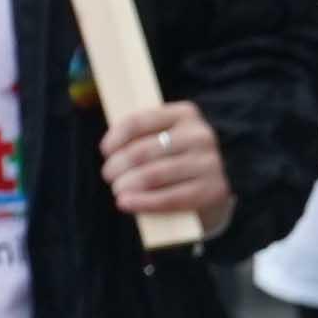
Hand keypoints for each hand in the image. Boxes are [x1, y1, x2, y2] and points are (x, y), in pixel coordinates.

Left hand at [100, 97, 231, 230]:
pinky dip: (143, 202)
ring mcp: (209, 163)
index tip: (105, 151)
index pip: (138, 122)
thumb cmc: (175, 157)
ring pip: (153, 175)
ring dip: (126, 185)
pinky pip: (169, 198)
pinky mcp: (212, 190)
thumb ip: (140, 135)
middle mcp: (200, 135)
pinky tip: (125, 203)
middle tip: (109, 175)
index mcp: (185, 114)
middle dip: (117, 166)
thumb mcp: (163, 135)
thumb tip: (109, 149)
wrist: (213, 183)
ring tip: (117, 190)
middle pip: (141, 151)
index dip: (115, 138)